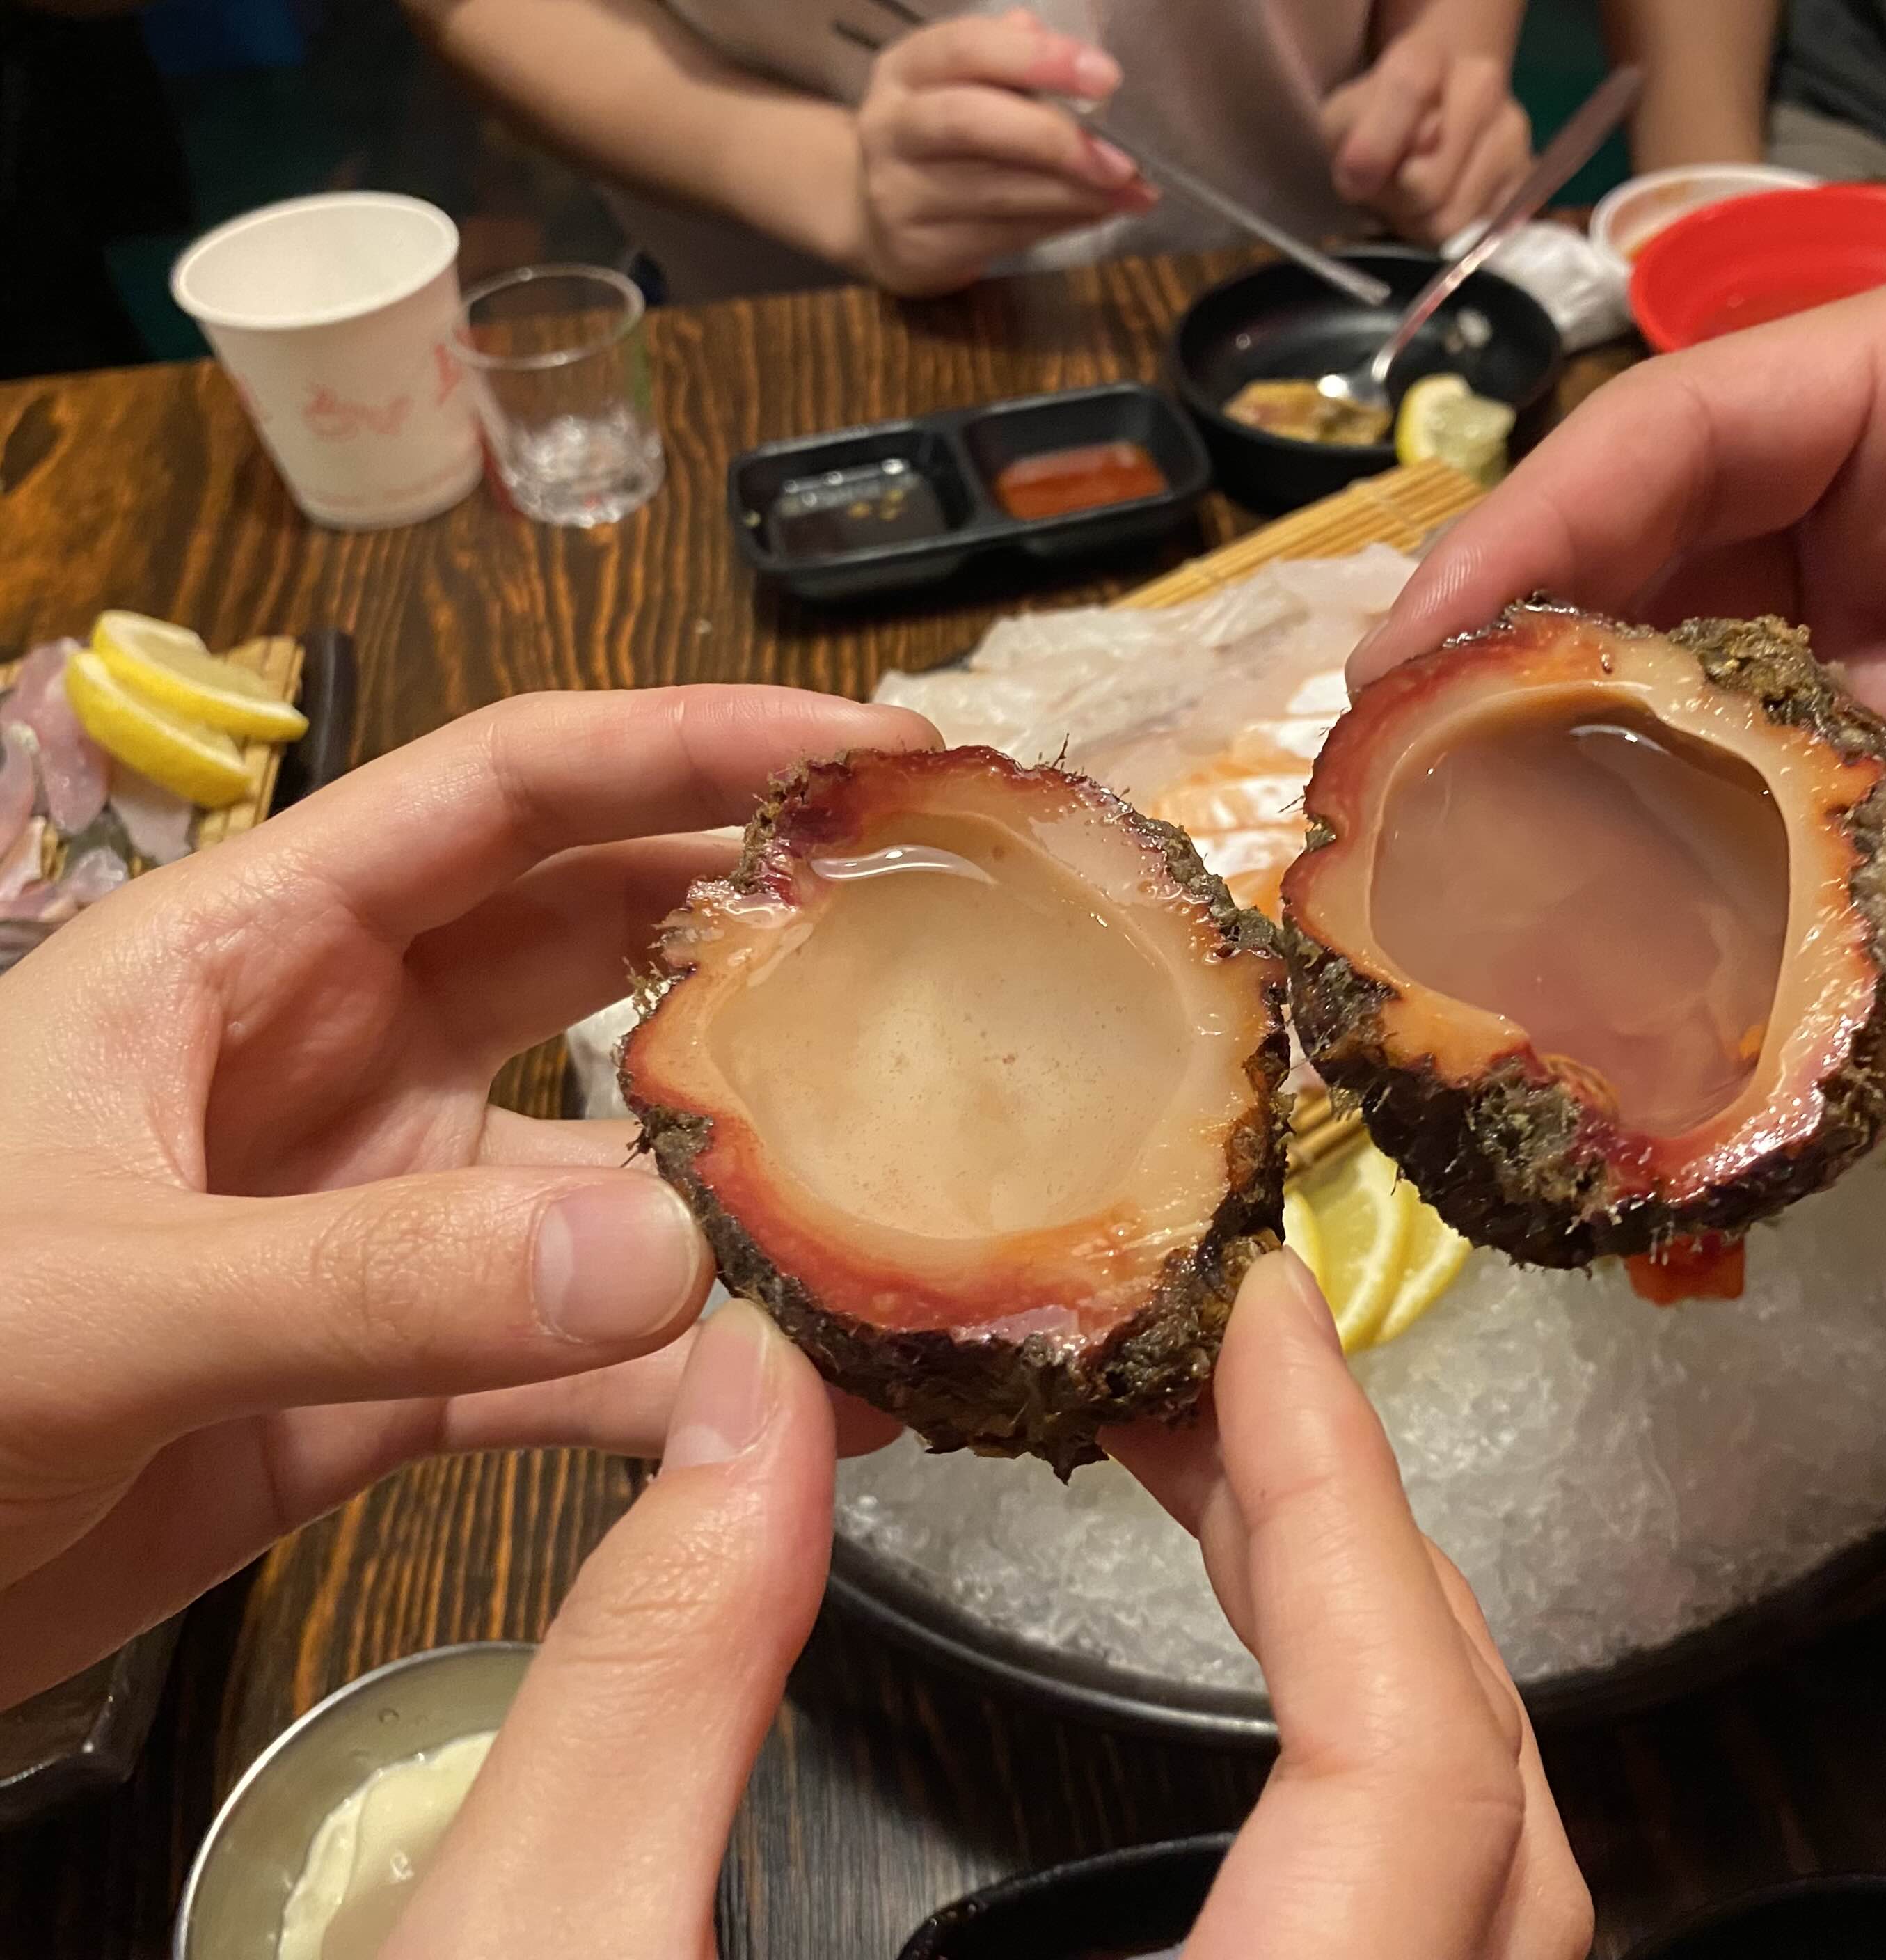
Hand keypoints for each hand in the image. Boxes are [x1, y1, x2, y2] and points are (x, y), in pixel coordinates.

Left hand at [0, 686, 921, 1708]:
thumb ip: (372, 1279)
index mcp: (242, 959)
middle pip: (588, 958)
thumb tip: (668, 1259)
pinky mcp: (384, 1377)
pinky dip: (684, 1385)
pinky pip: (572, 1360)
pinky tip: (806, 1407)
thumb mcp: (96, 1298)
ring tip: (907, 1216)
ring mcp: (369, 1224)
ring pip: (606, 1176)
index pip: (498, 797)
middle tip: (943, 961)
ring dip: (740, 1202)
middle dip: (753, 950)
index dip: (681, 750)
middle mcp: (329, 1066)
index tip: (857, 754)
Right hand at [387, 1249, 1587, 1957]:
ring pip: (1478, 1932)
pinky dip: (1371, 1816)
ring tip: (1236, 1498)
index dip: (1352, 1509)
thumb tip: (750, 1415)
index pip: (1405, 1784)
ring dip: (1389, 1678)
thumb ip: (642, 1694)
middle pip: (1488, 1843)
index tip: (1260, 1320)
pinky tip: (1259, 1721)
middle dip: (1366, 1561)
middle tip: (1219, 1380)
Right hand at [852, 8, 1155, 294]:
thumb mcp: (965, 87)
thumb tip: (1082, 59)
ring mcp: (899, 192)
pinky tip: (1099, 212)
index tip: (1106, 77)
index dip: (1037, 59)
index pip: (967, 48)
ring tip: (1131, 191)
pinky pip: (1003, 236)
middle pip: (970, 123)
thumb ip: (1014, 66)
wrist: (876, 218)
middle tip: (1122, 160)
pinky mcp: (920, 249)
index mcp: (907, 68)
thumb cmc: (942, 139)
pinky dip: (1060, 224)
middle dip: (1055, 140)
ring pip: (995, 192)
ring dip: (1073, 193)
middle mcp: (893, 126)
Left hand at [1322, 37, 1530, 245]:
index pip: (1405, 96)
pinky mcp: (1528, 180)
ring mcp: (1513, 135)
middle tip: (1390, 189)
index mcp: (1427, 59)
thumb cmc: (1380, 119)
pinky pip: (1479, 235)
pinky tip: (1445, 207)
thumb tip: (1367, 178)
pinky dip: (1453, 236)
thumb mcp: (1343, 120)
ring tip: (1414, 199)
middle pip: (1428, 185)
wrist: (1439, 109)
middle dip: (1396, 202)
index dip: (1376, 149)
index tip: (1357, 178)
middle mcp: (1483, 87)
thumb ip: (1350, 141)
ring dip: (1420, 224)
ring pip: (1453, 221)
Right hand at [1355, 257, 1885, 997]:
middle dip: (1554, 746)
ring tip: (1546, 1008)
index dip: (1526, 550)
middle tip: (1425, 888)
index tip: (1402, 683)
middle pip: (1682, 630)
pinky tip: (1745, 1065)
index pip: (1689, 445)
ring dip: (1674, 894)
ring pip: (1770, 787)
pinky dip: (1822, 983)